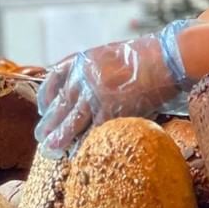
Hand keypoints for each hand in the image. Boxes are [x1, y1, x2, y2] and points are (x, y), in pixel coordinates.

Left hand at [34, 20, 193, 155]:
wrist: (167, 58)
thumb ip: (95, 68)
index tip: (44, 108)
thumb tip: (86, 84)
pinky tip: (79, 154)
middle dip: (50, 123)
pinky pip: (93, 131)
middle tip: (41, 137)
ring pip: (71, 120)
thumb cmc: (146, 56)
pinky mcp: (111, 110)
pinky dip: (85, 144)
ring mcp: (96, 94)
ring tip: (51, 150)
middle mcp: (83, 77)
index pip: (54, 81)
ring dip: (60, 137)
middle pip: (60, 105)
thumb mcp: (111, 54)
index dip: (47, 98)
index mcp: (82, 61)